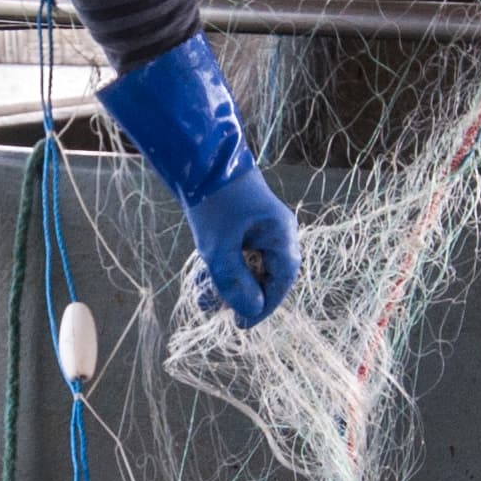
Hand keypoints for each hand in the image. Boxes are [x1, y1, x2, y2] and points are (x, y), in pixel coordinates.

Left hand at [95, 30, 300, 329]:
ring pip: (248, 265)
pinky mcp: (241, 222)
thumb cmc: (213, 201)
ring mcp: (259, 226)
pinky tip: (199, 280)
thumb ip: (235, 283)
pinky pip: (237, 253)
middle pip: (266, 275)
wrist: (198, 157)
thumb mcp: (219, 249)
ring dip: (226, 282)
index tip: (242, 324)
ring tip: (202, 297)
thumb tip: (249, 310)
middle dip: (241, 294)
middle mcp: (276, 231)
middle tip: (218, 310)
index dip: (264, 305)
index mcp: (281, 234)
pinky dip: (220, 266)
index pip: (282, 281)